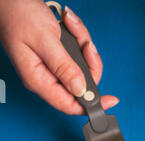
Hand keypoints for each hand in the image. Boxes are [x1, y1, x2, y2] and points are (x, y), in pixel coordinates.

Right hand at [0, 0, 117, 113]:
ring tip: (71, 26)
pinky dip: (78, 37)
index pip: (69, 104)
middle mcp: (45, 77)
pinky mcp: (57, 56)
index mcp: (38, 80)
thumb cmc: (17, 14)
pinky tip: (68, 24)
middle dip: (89, 62)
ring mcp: (52, 67)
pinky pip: (77, 54)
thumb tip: (80, 90)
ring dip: (83, 44)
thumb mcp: (44, 40)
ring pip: (82, 66)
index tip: (110, 101)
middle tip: (86, 44)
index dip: (91, 105)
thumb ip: (64, 67)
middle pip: (81, 84)